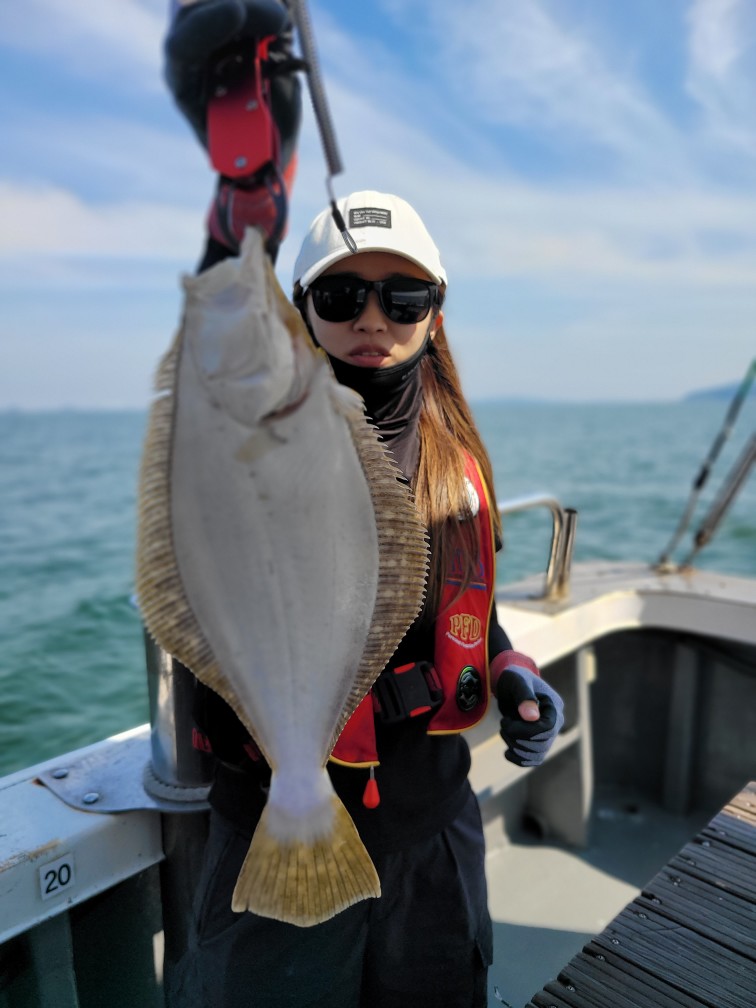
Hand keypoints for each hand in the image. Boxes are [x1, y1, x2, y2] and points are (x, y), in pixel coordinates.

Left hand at [164, 0, 301, 257]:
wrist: (259, 150)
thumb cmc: (250, 154)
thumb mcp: (251, 147)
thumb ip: (254, 119)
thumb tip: (269, 81)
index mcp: (183, 82)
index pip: (182, 44)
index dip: (208, 25)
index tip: (238, 13)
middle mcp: (189, 50)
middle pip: (201, 8)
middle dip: (245, 8)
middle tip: (279, 22)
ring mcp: (210, 31)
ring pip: (227, 1)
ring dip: (259, 8)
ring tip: (282, 27)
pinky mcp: (233, 21)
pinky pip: (249, 3)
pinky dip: (268, 7)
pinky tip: (281, 20)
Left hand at [493, 651, 563, 766]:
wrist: (510, 683)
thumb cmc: (514, 677)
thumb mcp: (516, 681)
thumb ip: (524, 696)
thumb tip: (532, 717)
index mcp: (553, 706)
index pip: (547, 728)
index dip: (526, 731)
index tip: (508, 722)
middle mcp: (555, 722)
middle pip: (542, 744)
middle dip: (517, 738)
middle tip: (504, 723)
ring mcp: (547, 734)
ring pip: (538, 755)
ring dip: (516, 748)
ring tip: (505, 731)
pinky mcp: (537, 741)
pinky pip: (534, 759)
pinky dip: (520, 760)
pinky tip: (507, 752)